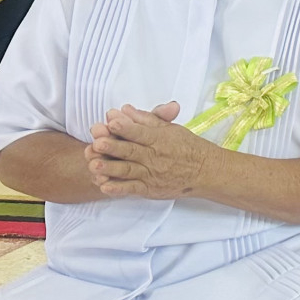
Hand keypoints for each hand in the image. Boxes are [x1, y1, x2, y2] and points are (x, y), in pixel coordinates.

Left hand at [84, 101, 211, 200]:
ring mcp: (151, 174)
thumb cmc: (187, 147)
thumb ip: (147, 119)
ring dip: (110, 167)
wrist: (205, 171)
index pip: (140, 132)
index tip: (111, 120)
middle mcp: (154, 156)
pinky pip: (131, 189)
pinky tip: (104, 186)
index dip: (126, 127)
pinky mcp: (149, 189)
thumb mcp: (171, 128)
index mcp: (159, 139)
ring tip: (94, 164)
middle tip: (97, 142)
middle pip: (130, 150)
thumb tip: (125, 109)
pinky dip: (118, 189)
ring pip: (127, 170)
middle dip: (113, 146)